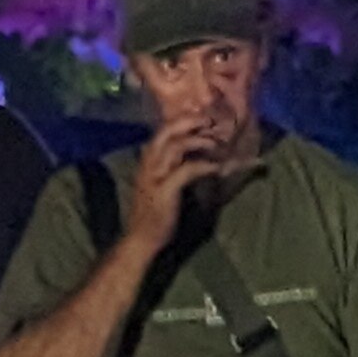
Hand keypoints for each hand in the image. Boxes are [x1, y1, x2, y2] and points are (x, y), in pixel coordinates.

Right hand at [122, 116, 225, 250]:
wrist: (141, 238)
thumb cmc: (154, 212)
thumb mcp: (161, 183)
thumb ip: (172, 166)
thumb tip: (193, 154)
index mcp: (148, 160)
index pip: (162, 130)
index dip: (182, 120)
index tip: (201, 118)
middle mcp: (149, 163)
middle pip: (167, 131)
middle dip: (188, 121)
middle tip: (209, 120)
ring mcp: (155, 176)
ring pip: (175, 146)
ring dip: (198, 141)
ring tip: (215, 143)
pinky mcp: (164, 190)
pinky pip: (186, 170)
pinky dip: (203, 166)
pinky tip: (216, 168)